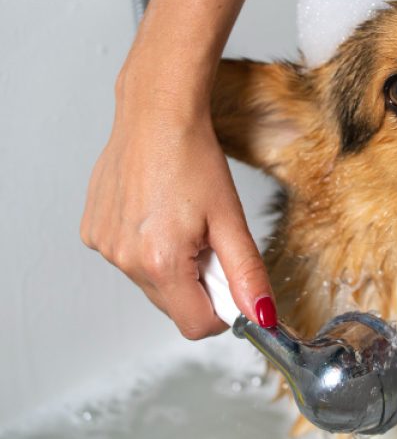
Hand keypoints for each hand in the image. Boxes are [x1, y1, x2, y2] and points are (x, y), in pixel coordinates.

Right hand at [80, 73, 274, 338]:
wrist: (156, 113)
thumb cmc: (193, 158)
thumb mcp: (231, 219)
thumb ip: (247, 273)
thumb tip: (261, 315)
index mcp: (160, 262)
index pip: (196, 325)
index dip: (222, 310)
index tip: (230, 280)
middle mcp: (124, 260)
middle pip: (173, 304)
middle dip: (198, 282)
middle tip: (208, 239)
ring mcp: (104, 246)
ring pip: (150, 282)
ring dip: (172, 264)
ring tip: (182, 219)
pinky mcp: (93, 230)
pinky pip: (128, 257)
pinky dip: (147, 245)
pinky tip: (157, 211)